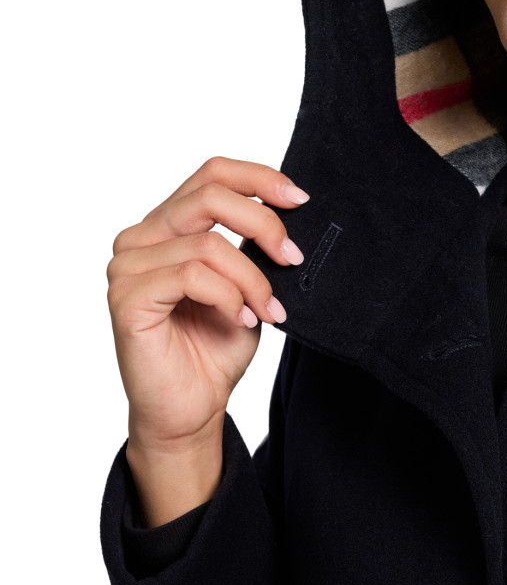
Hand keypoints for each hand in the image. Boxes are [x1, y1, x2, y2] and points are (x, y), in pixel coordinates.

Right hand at [107, 157, 307, 521]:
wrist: (190, 411)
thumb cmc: (214, 348)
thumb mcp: (246, 283)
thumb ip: (252, 244)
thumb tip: (289, 208)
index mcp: (166, 225)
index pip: (211, 173)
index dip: (260, 178)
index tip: (301, 200)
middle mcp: (140, 237)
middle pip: (210, 196)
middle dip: (264, 224)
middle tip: (292, 259)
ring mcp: (127, 265)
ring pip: (208, 244)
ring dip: (252, 278)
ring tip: (268, 310)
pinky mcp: (127, 297)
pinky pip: (192, 276)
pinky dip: (230, 297)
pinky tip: (243, 320)